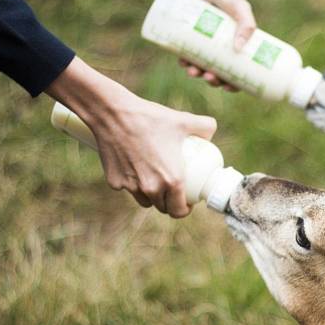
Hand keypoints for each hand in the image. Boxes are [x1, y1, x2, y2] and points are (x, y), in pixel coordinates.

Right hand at [46, 57, 216, 217]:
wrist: (113, 113)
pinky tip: (134, 167)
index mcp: (172, 181)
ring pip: (144, 201)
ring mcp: (130, 187)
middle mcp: (151, 188)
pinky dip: (132, 182)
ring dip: (151, 196)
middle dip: (169, 203)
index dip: (184, 210)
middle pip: (162, 207)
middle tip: (173, 191)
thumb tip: (211, 132)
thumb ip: (204, 126)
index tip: (186, 202)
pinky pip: (127, 187)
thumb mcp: (182, 120)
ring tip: (156, 183)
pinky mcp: (114, 182)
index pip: (179, 211)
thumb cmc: (149, 118)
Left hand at [179, 0, 256, 89]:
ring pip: (201, 65)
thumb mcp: (238, 6)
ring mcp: (204, 41)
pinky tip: (183, 63)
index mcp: (237, 42)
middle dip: (214, 80)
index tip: (230, 87)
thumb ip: (245, 23)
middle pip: (219, 71)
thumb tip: (239, 49)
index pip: (239, 69)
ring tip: (193, 72)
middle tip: (210, 78)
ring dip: (197, 74)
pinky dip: (185, 61)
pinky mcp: (189, 36)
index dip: (235, 83)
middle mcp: (221, 45)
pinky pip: (186, 54)